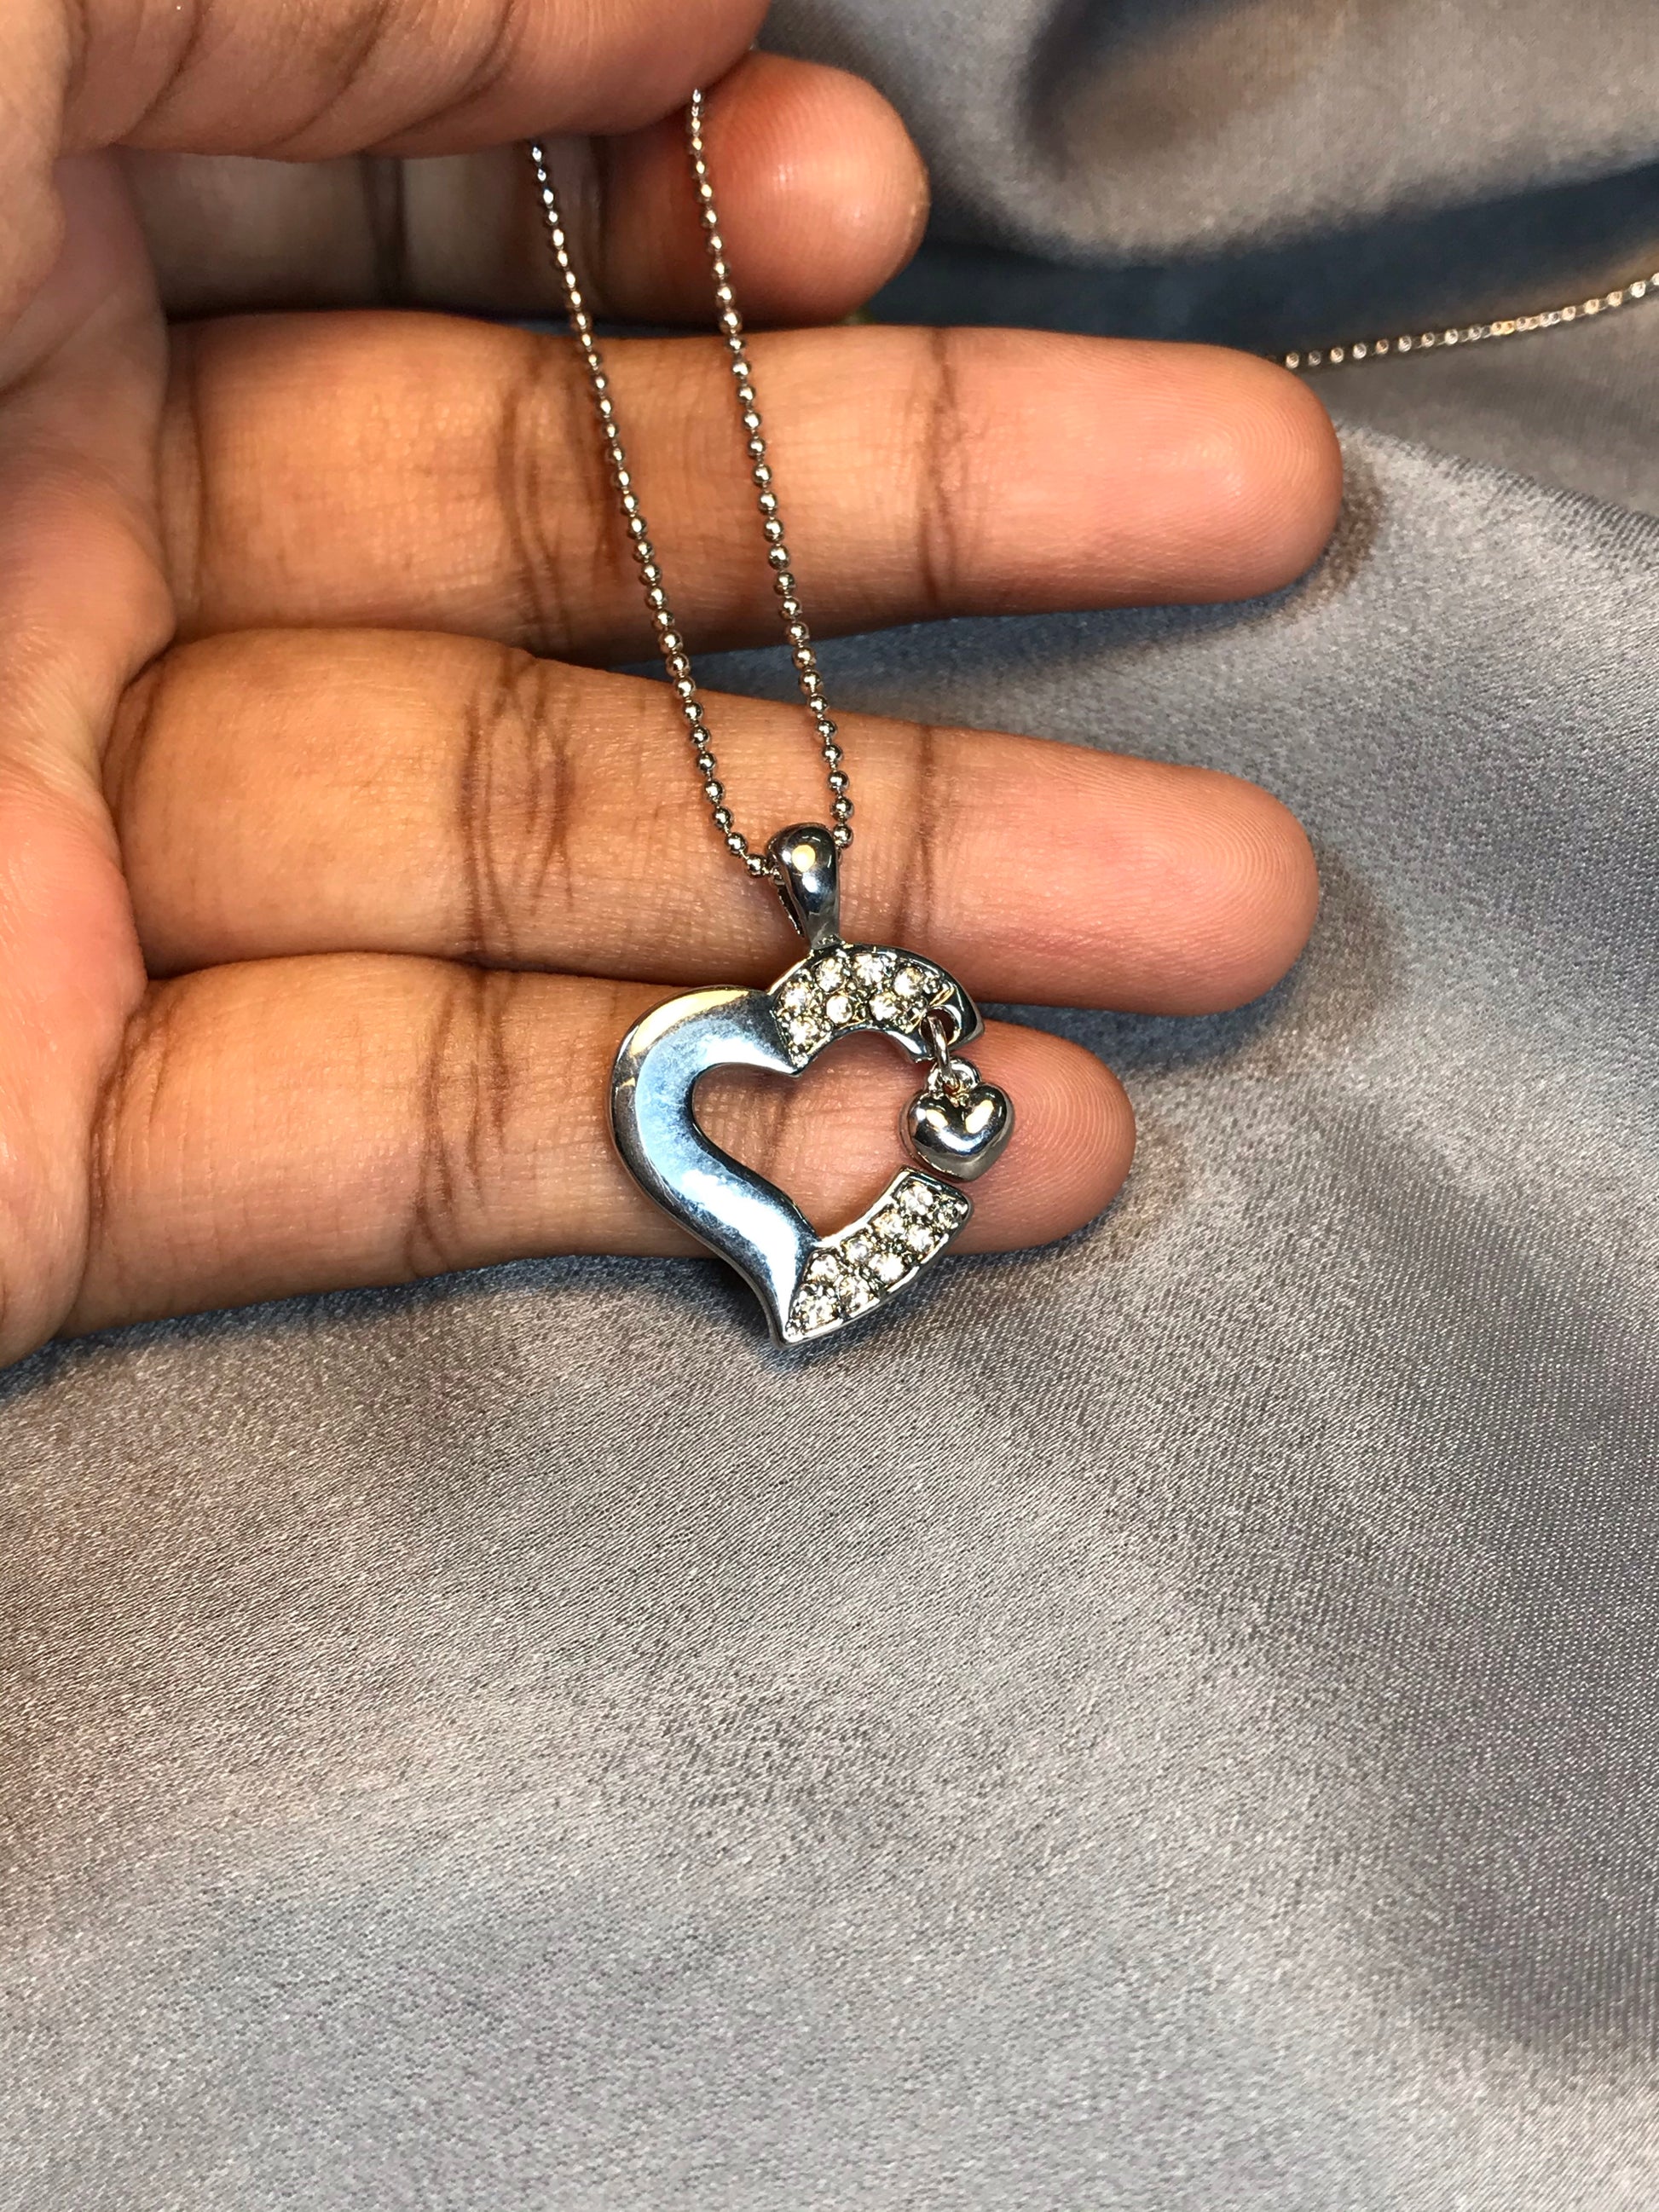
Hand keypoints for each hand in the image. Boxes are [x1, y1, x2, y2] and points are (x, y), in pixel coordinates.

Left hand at [0, 0, 1338, 1363]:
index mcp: (10, 266)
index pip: (439, 270)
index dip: (682, 254)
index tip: (865, 222)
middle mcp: (63, 568)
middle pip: (571, 566)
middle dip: (922, 550)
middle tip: (1243, 529)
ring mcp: (70, 883)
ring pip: (546, 875)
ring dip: (895, 903)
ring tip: (1213, 913)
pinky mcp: (58, 1162)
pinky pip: (411, 1144)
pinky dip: (697, 1150)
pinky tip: (980, 1148)